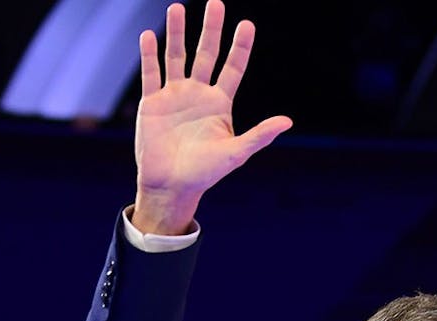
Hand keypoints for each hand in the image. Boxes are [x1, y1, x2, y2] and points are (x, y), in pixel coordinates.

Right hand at [131, 0, 292, 234]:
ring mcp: (174, 95)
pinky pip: (151, 74)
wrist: (172, 186)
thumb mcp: (236, 153)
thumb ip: (260, 135)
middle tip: (216, 2)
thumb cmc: (206, 173)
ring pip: (176, 56)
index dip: (240, 47)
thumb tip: (287, 121)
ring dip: (176, 33)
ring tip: (177, 7)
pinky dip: (149, 55)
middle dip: (211, 29)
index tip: (247, 24)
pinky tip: (148, 35)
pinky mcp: (152, 103)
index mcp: (220, 103)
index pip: (232, 67)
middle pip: (205, 53)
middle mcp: (197, 93)